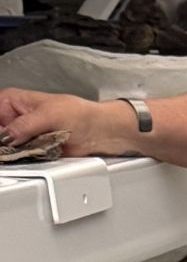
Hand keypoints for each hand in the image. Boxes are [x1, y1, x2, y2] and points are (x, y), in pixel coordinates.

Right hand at [0, 90, 136, 156]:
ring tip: (32, 147)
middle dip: (4, 143)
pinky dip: (24, 159)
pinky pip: (20, 158)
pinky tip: (34, 155)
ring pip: (7, 148)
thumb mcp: (48, 115)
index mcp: (12, 101)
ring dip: (14, 152)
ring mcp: (23, 135)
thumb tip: (7, 136)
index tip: (3, 138)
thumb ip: (23, 126)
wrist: (102, 132)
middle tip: (17, 145)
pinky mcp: (33, 150)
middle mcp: (15, 118)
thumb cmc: (81, 114)